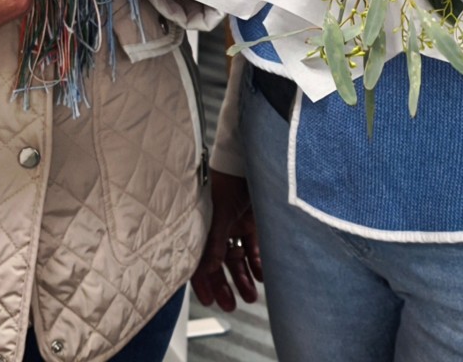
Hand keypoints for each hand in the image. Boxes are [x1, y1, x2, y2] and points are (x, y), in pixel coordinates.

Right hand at [191, 170, 260, 312]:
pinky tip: (264, 276)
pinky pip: (255, 248)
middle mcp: (217, 227)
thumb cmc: (228, 178)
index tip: (209, 301)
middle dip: (225, 286)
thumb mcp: (219, 212)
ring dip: (243, 279)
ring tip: (251, 296)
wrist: (250, 157)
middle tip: (231, 305)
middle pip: (219, 263)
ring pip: (238, 259)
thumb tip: (206, 268)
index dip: (203, 281)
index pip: (198, 258)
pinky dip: (259, 263)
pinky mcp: (253, 221)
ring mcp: (236, 224)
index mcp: (202, 223)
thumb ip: (214, 240)